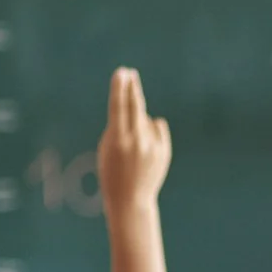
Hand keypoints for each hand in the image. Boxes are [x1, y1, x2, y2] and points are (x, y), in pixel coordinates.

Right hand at [99, 67, 171, 213]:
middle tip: (130, 73)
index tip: (121, 72)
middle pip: (136, 106)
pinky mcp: (164, 150)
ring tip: (132, 145)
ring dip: (137, 124)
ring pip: (145, 119)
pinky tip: (145, 146)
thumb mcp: (107, 148)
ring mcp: (152, 146)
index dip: (119, 88)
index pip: (118, 108)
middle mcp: (137, 142)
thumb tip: (139, 109)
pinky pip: (157, 127)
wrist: (130, 199)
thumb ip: (119, 127)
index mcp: (118, 141)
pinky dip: (150, 131)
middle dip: (132, 88)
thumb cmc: (112, 171)